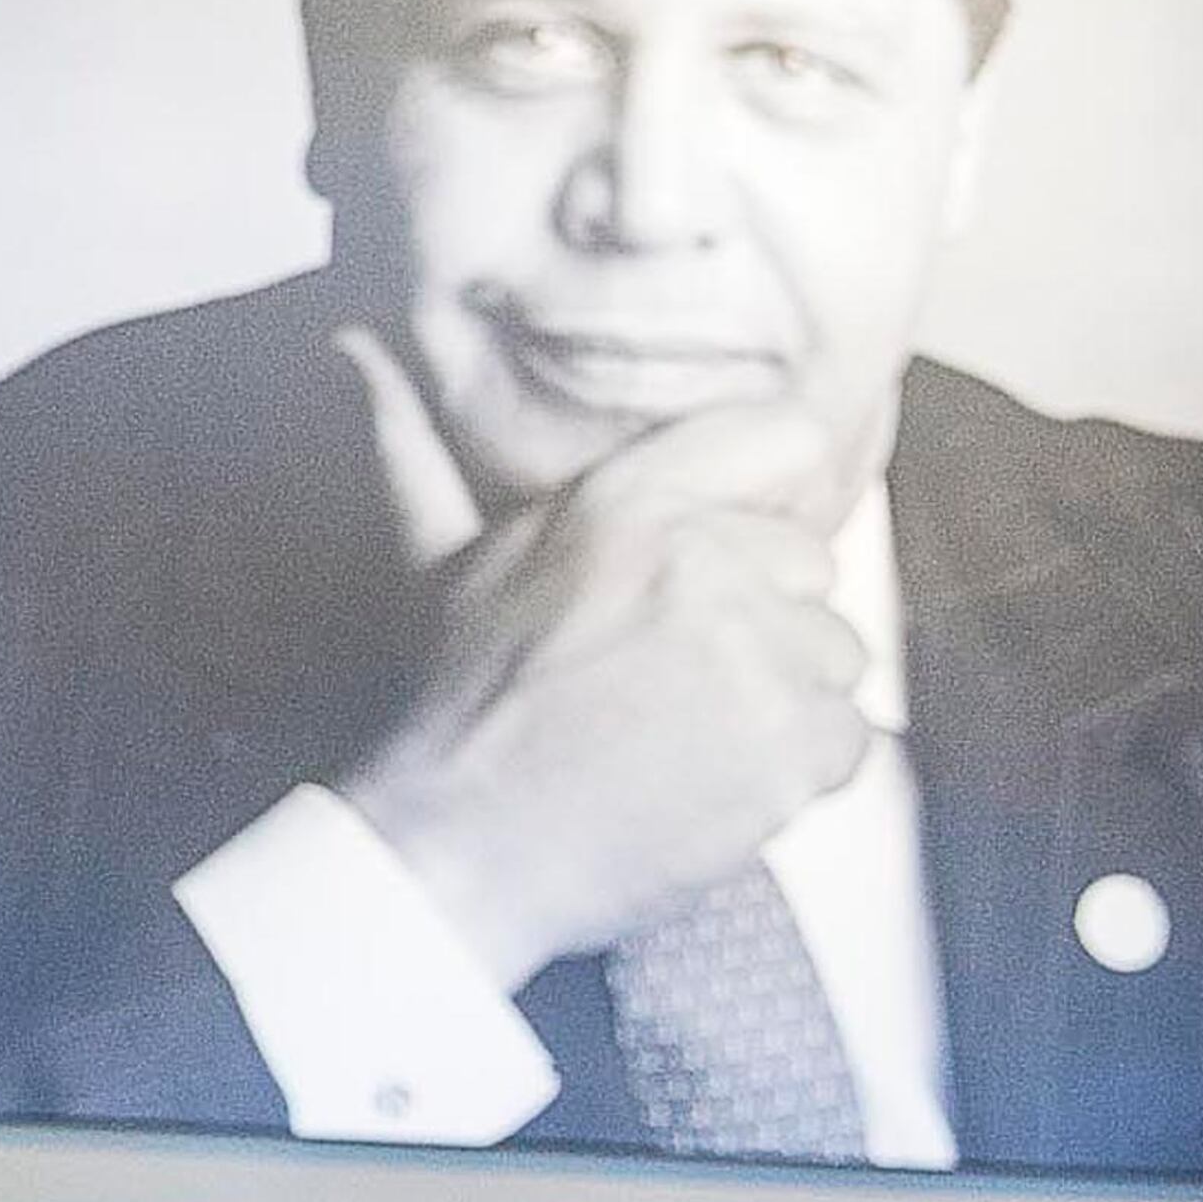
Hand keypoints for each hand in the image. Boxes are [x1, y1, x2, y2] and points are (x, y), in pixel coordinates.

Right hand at [329, 326, 873, 990]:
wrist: (462, 846)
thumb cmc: (457, 707)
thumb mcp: (439, 560)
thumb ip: (419, 448)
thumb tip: (354, 355)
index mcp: (624, 503)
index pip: (783, 439)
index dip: (768, 500)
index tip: (742, 551)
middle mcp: (700, 563)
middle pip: (811, 563)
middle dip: (761, 620)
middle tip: (673, 676)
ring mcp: (752, 655)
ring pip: (834, 656)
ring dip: (781, 701)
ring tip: (688, 733)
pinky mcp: (788, 745)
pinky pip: (848, 740)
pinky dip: (797, 771)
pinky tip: (716, 778)